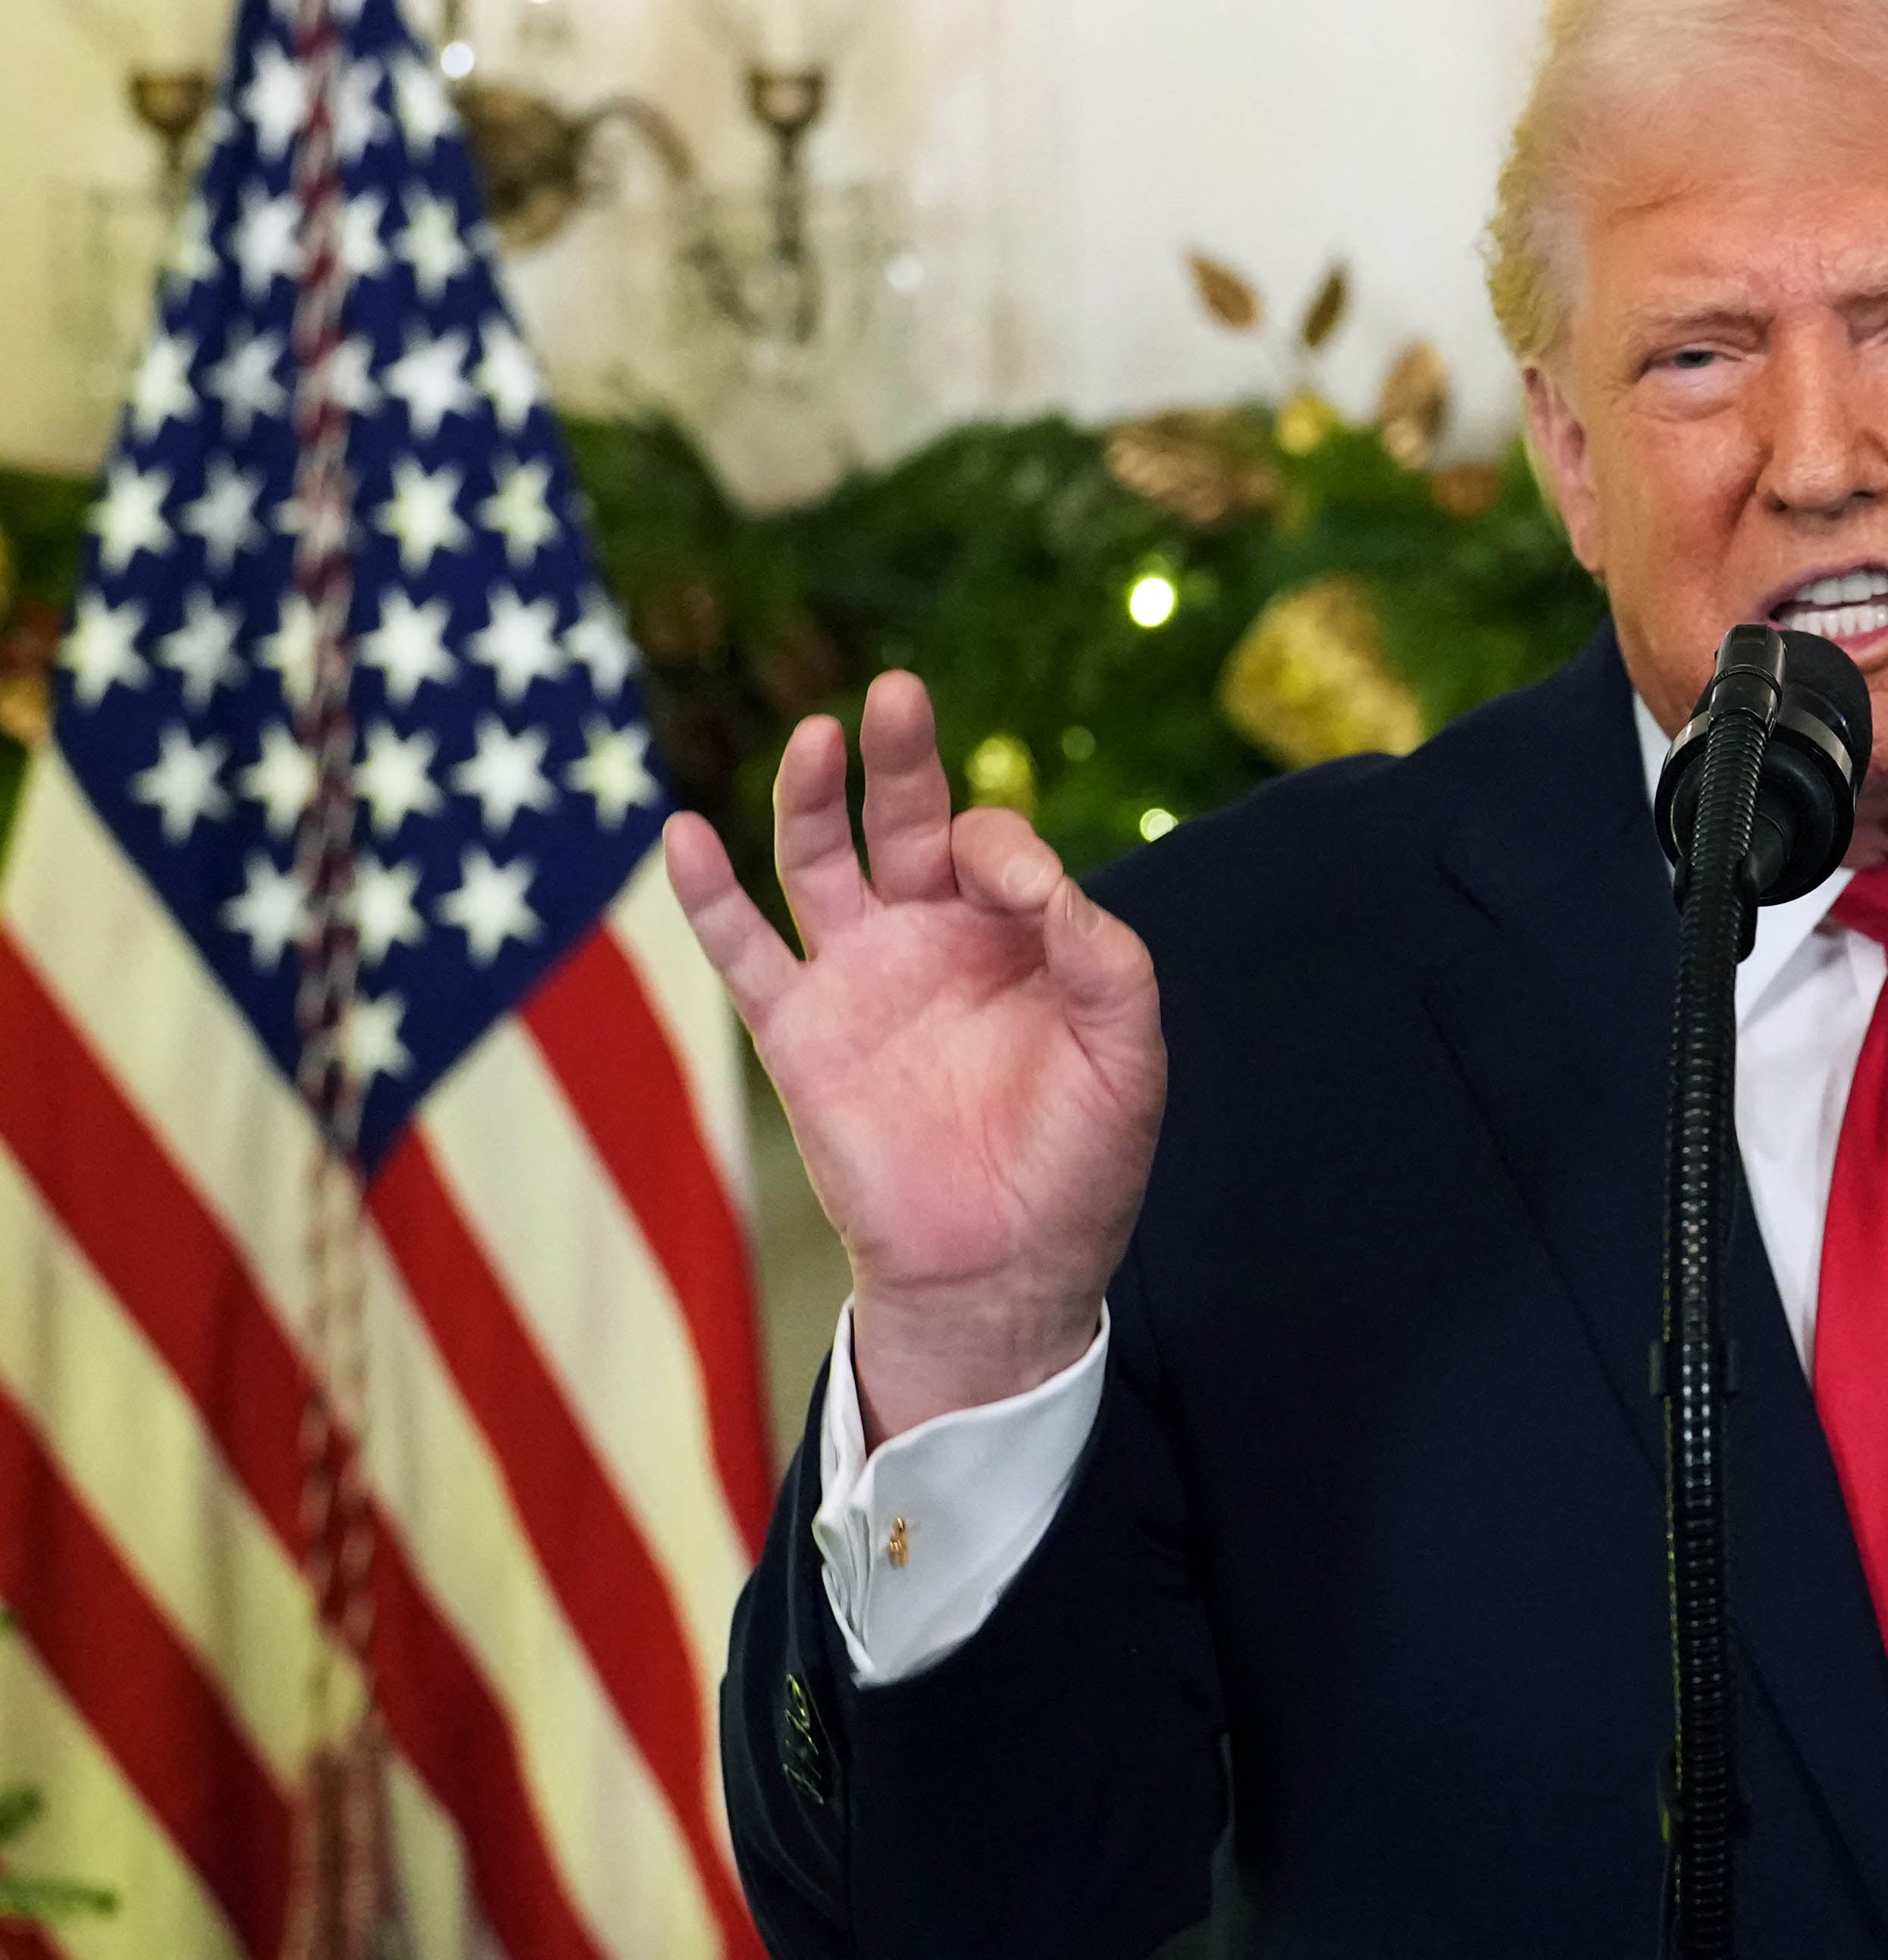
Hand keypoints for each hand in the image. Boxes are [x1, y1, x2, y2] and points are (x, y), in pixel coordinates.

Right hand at [664, 670, 1165, 1444]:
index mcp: (1016, 934)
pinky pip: (743, 951)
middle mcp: (932, 937)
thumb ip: (1103, 953)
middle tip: (899, 693)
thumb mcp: (1126, 1051)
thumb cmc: (1078, 1163)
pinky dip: (708, 894)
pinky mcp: (800, 1032)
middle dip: (903, 757)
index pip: (998, 846)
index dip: (1009, 851)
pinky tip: (683, 833)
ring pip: (821, 861)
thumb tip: (1035, 872)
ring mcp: (859, 978)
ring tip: (820, 737)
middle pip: (908, 818)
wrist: (1005, 1271)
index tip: (1026, 893)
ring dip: (814, 797)